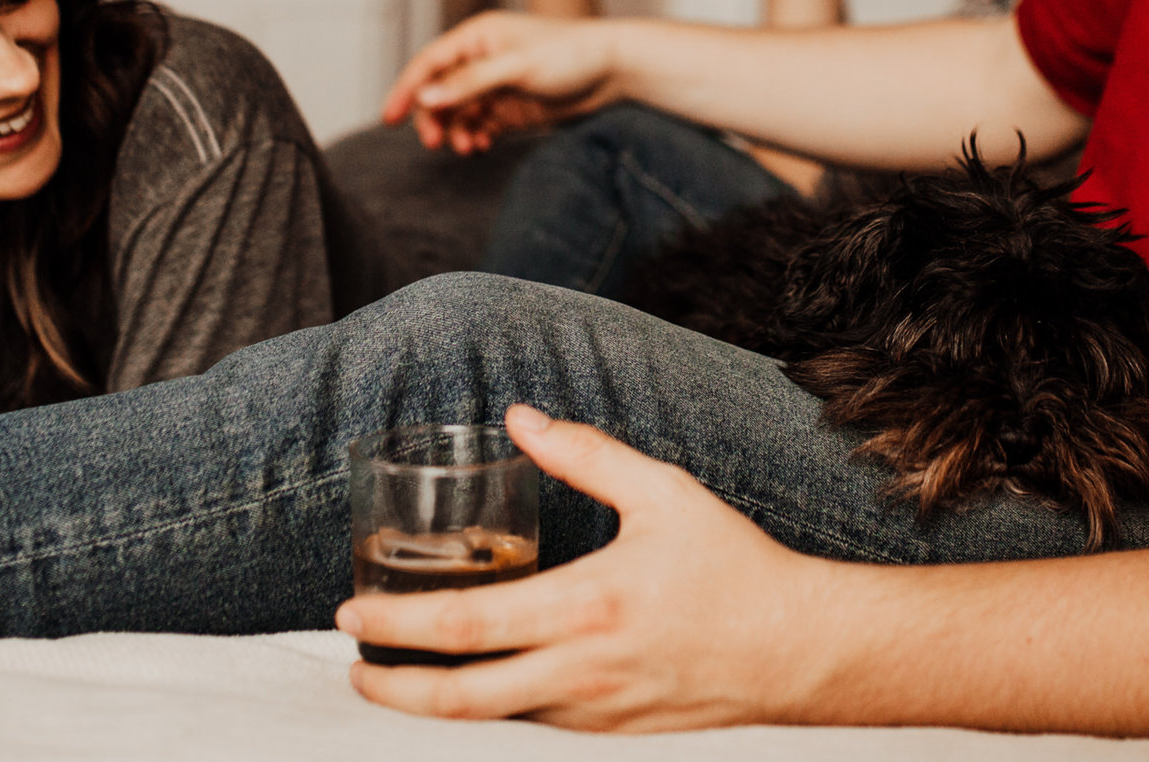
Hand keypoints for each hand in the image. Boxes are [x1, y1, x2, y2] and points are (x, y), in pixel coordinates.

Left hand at [338, 405, 835, 730]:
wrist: (799, 651)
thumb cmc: (733, 567)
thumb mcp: (662, 492)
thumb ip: (586, 454)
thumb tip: (521, 417)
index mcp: (586, 607)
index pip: (466, 626)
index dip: (396, 626)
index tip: (349, 614)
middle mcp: (582, 672)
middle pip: (459, 698)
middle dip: (391, 687)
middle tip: (353, 665)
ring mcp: (595, 713)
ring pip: (493, 721)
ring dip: (436, 703)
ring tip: (398, 675)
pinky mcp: (612, 734)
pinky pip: (534, 726)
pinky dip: (491, 709)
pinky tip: (476, 683)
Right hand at [381, 14, 623, 152]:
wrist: (614, 69)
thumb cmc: (570, 54)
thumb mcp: (516, 67)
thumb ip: (470, 83)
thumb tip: (426, 98)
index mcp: (477, 36)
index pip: (429, 63)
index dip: (407, 89)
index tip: (390, 118)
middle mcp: (482, 59)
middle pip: (439, 91)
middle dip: (434, 118)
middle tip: (436, 143)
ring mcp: (496, 84)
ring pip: (458, 112)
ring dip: (455, 131)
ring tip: (468, 148)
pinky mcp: (511, 107)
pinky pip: (479, 124)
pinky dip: (474, 136)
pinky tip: (481, 146)